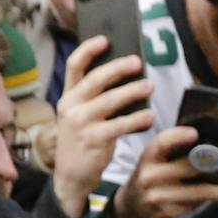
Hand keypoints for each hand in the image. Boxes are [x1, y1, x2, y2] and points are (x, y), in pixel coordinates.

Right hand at [53, 35, 155, 217]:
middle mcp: (71, 107)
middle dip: (119, 68)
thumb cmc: (82, 143)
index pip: (74, 66)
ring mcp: (81, 124)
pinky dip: (137, 120)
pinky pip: (119, 125)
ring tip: (150, 86)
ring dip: (132, 92)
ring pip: (110, 101)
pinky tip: (150, 116)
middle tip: (138, 62)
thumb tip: (127, 77)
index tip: (106, 40)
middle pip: (96, 79)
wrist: (70, 178)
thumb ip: (96, 99)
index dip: (89, 49)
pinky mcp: (93, 140)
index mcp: (68, 97)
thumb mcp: (81, 117)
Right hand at [108, 127, 217, 217]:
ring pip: (195, 192)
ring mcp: (158, 197)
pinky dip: (207, 200)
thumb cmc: (150, 178)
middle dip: (213, 161)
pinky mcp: (167, 213)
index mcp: (148, 157)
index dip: (177, 136)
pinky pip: (192, 205)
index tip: (195, 133)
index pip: (161, 143)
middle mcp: (150, 176)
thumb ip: (172, 151)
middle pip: (186, 168)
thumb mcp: (153, 161)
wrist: (132, 210)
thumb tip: (210, 142)